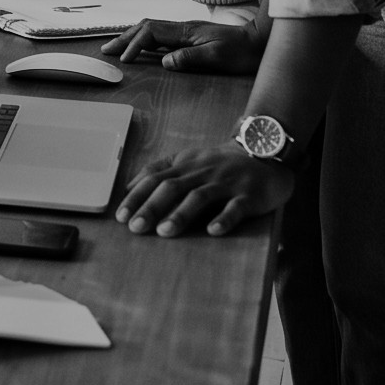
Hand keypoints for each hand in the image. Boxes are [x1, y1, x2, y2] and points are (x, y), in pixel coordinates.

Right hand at [102, 19, 263, 74]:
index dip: (134, 45)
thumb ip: (190, 58)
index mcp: (186, 31)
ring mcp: (186, 32)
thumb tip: (164, 62)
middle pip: (145, 27)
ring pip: (151, 30)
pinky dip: (145, 40)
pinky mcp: (191, 37)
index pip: (150, 33)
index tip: (125, 61)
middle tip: (107, 50)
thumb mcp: (217, 57)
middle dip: (124, 38)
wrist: (260, 42)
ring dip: (132, 37)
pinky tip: (143, 49)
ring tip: (117, 48)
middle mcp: (183, 28)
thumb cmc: (242, 52)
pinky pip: (160, 36)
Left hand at [114, 145, 295, 237]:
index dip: (136, 196)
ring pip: (200, 197)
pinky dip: (224, 219)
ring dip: (181, 214)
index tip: (120, 216)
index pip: (154, 177)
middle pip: (172, 187)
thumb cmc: (219, 163)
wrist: (263, 152)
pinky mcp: (249, 194)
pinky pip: (236, 207)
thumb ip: (161, 170)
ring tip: (164, 232)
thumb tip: (129, 187)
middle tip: (135, 228)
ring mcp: (226, 182)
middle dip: (151, 207)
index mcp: (184, 165)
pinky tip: (213, 231)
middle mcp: (202, 171)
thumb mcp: (188, 161)